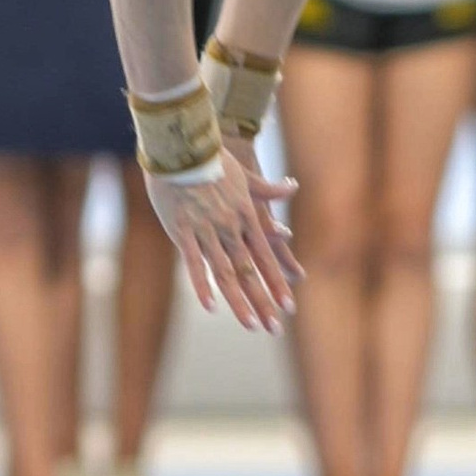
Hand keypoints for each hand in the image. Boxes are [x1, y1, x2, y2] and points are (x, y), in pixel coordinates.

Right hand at [147, 137, 300, 332]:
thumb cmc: (213, 160)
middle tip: (274, 327)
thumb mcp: (245, 175)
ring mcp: (207, 231)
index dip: (278, 283)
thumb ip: (268, 189)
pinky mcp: (183, 231)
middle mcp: (232, 227)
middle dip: (263, 301)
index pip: (267, 257)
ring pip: (227, 273)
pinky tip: (211, 306)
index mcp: (247, 216)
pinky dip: (203, 285)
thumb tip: (293, 186)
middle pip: (250, 272)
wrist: (182, 147)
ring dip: (239, 302)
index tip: (289, 305)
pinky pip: (195, 263)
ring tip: (251, 325)